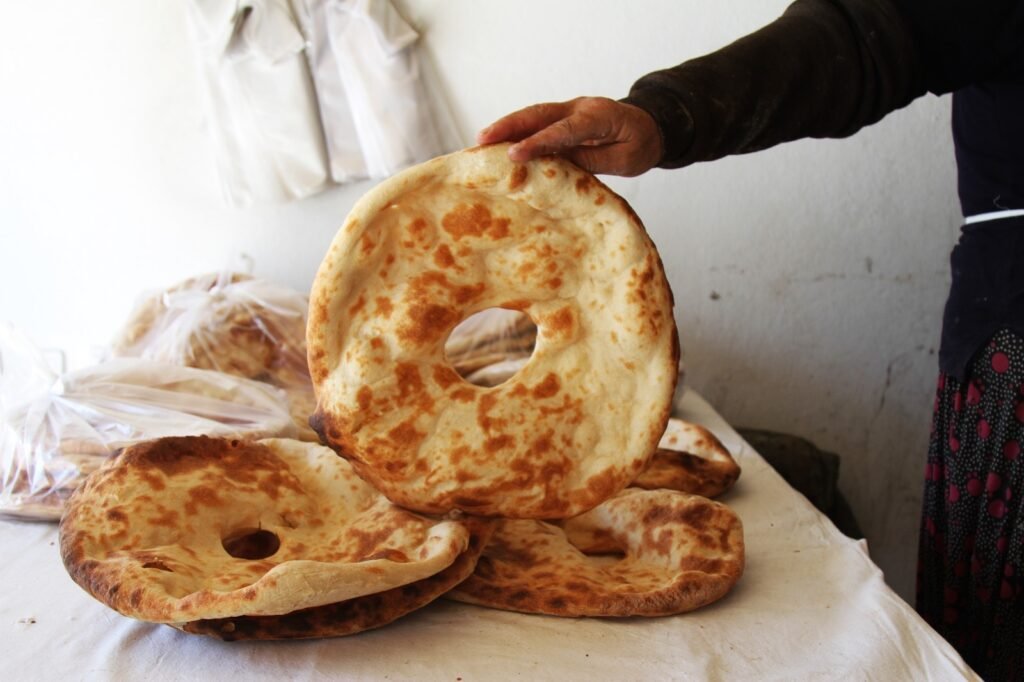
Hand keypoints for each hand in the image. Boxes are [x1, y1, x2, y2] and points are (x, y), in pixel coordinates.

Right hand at [476, 97, 661, 176]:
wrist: (651, 126)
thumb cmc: (640, 145)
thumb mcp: (624, 160)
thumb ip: (591, 161)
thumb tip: (555, 167)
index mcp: (600, 117)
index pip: (564, 130)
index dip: (537, 142)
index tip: (513, 154)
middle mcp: (580, 107)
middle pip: (540, 114)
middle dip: (510, 125)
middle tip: (482, 139)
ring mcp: (570, 109)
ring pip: (534, 115)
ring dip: (507, 126)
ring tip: (481, 141)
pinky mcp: (563, 117)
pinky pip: (537, 122)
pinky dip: (516, 130)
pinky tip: (497, 143)